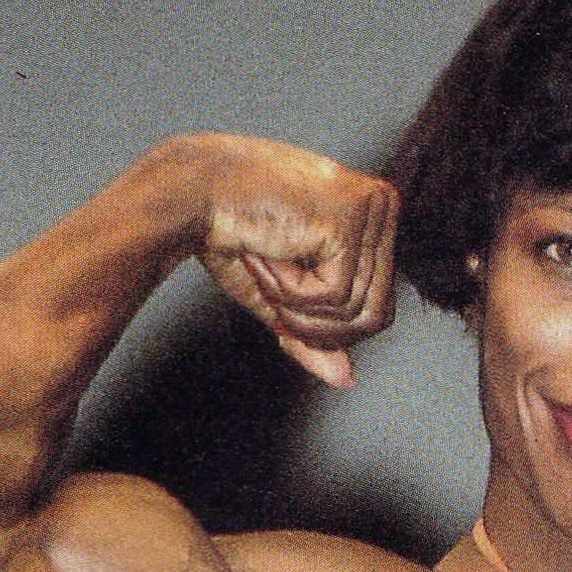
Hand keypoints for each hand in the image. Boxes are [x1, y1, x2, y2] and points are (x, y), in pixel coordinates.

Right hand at [196, 141, 398, 386]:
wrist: (191, 193)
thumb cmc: (230, 227)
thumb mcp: (283, 295)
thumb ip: (317, 334)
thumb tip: (345, 378)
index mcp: (370, 214)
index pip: (379, 305)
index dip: (326, 321)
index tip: (282, 280)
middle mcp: (380, 205)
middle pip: (375, 316)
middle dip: (313, 320)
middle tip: (271, 277)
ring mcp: (371, 208)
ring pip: (356, 313)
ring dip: (296, 305)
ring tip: (269, 261)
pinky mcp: (351, 218)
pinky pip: (335, 296)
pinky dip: (290, 288)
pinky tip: (269, 252)